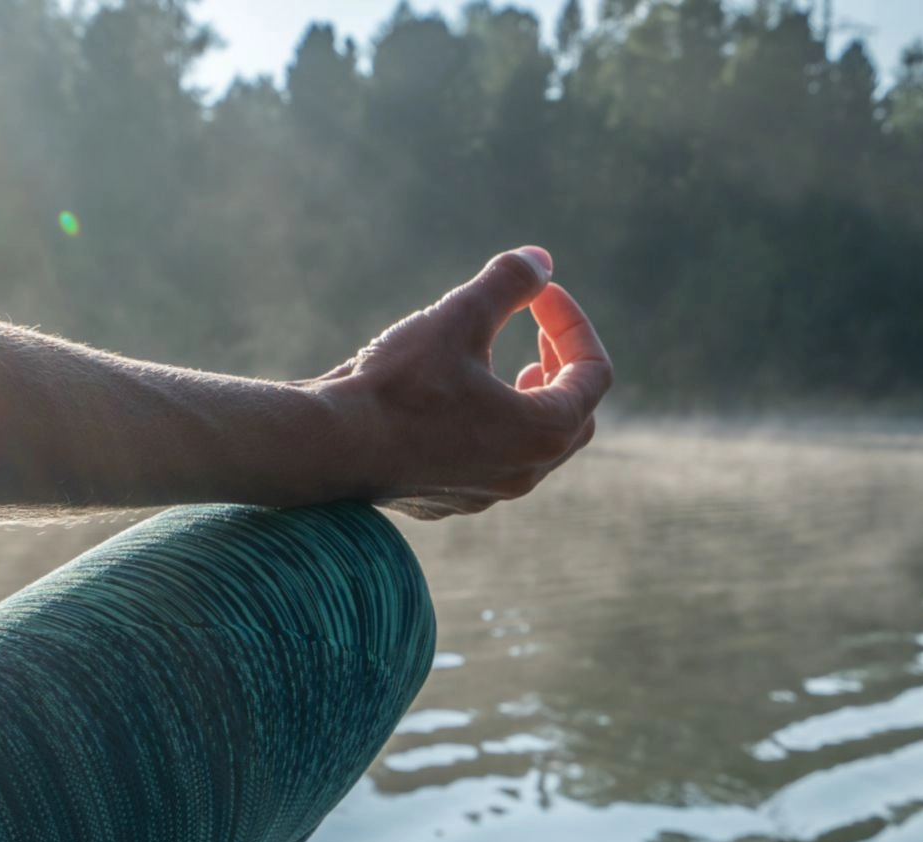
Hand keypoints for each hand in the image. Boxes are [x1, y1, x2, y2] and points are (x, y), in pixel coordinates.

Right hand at [313, 247, 612, 519]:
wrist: (329, 445)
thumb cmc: (398, 383)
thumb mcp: (458, 317)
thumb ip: (507, 284)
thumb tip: (539, 259)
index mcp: (543, 430)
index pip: (593, 373)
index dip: (573, 324)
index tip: (542, 294)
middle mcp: (525, 473)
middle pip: (574, 417)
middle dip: (562, 368)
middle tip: (539, 332)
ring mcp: (487, 493)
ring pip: (534, 447)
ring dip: (530, 401)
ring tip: (511, 370)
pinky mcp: (449, 500)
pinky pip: (492, 464)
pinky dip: (493, 428)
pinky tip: (458, 403)